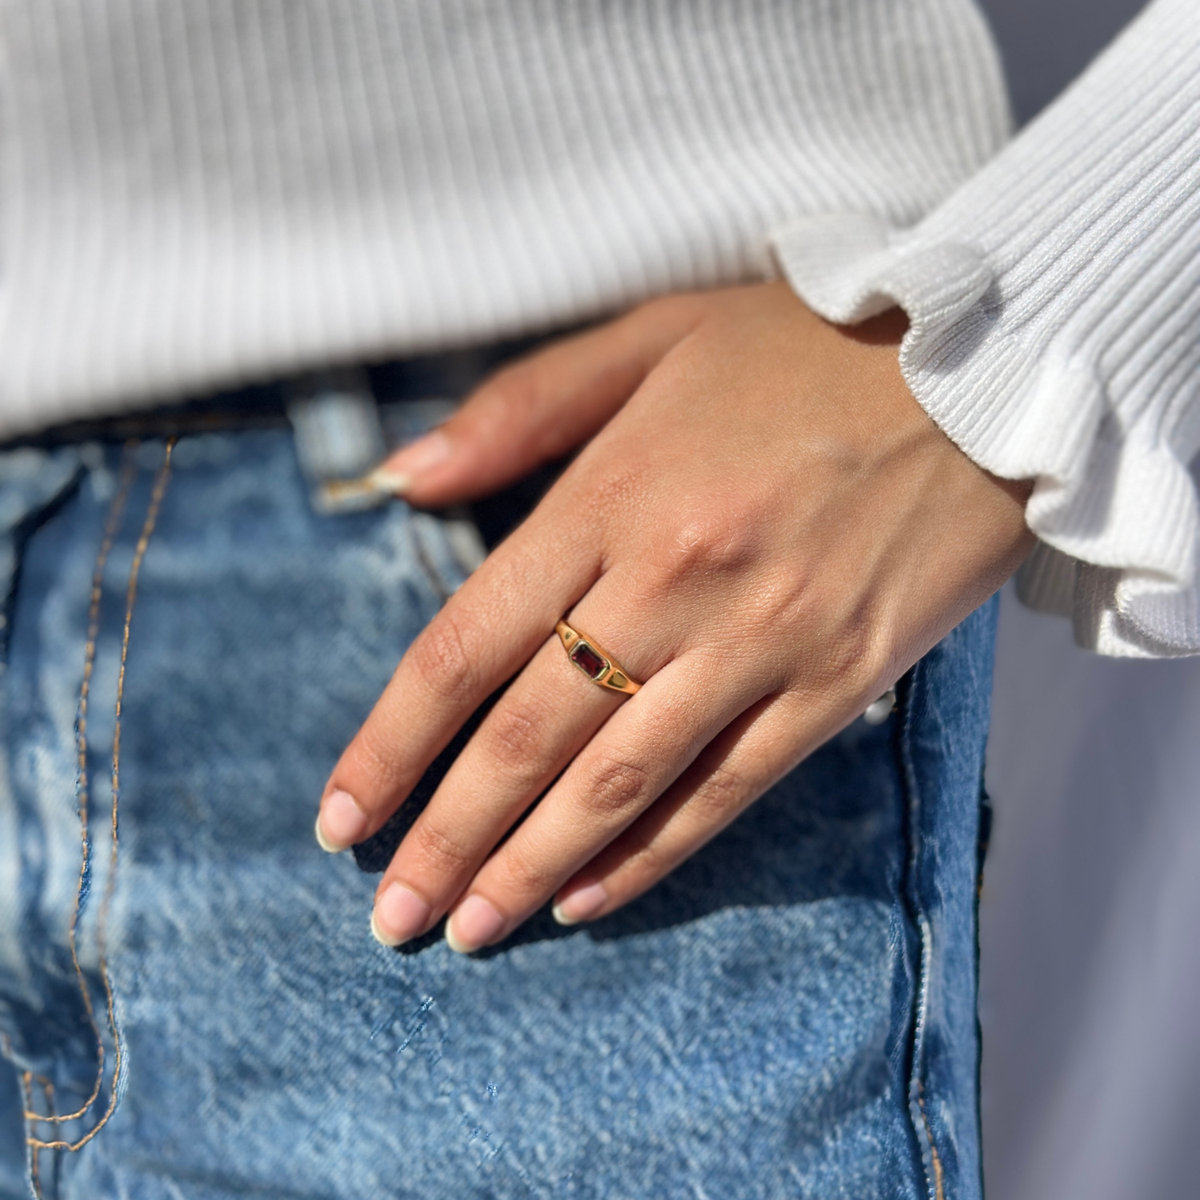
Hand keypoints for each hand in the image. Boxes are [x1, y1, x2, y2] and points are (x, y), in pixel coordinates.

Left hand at [316, 282, 1032, 951]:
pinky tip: (590, 899)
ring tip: (469, 929)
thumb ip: (519, 409)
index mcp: (614, 496)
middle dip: (446, 836)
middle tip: (389, 915)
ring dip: (532, 867)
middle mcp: (675, 581)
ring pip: (619, 783)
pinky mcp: (836, 683)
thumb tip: (402, 480)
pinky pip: (728, 790)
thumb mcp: (652, 336)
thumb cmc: (804, 346)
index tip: (342, 817)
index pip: (465, 646)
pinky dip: (653, 854)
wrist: (987, 372)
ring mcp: (761, 641)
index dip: (392, 742)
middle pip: (528, 735)